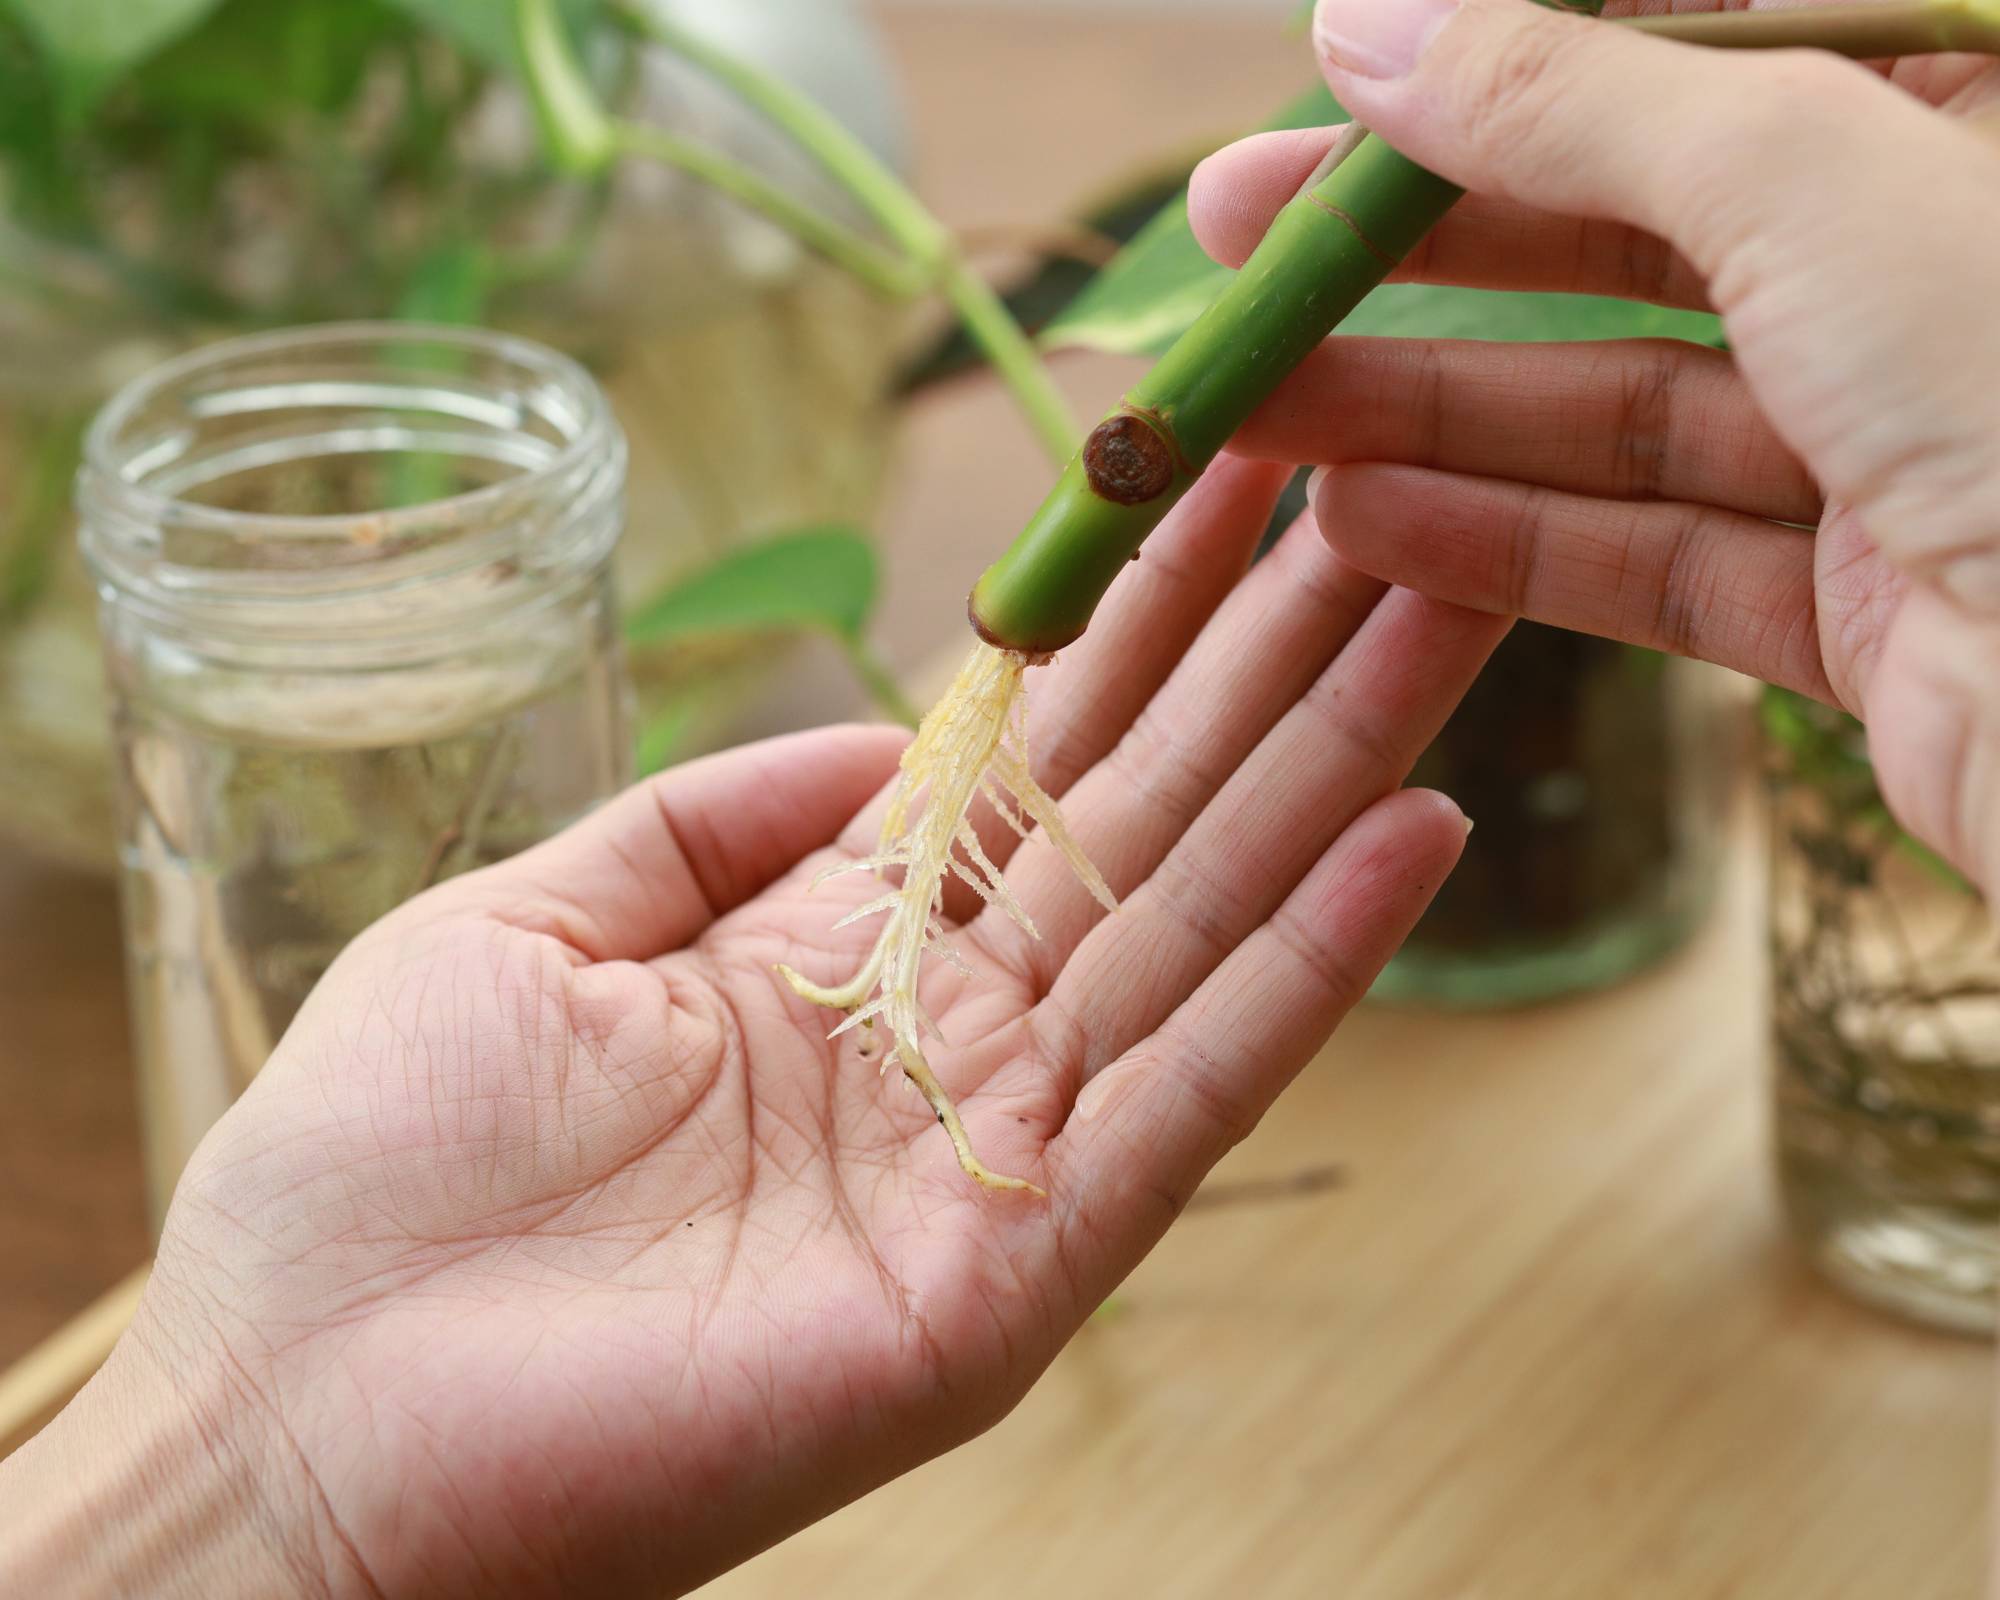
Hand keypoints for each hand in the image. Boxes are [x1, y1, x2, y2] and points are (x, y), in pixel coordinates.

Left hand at [0, 459, 1506, 1598]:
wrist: (307, 1425)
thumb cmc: (380, 1174)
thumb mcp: (535, 924)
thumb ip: (711, 819)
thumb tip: (891, 724)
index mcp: (831, 951)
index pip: (1027, 754)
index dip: (1129, 609)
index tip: (1225, 466)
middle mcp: (943, 1038)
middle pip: (1146, 814)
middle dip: (1271, 647)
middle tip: (1399, 481)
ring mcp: (995, 1150)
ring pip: (1202, 920)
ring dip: (1334, 761)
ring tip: (1450, 597)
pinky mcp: (1017, 1268)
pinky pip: (1190, 1095)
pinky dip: (1309, 966)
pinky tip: (1413, 827)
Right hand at [1191, 0, 1999, 891]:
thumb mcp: (1810, 174)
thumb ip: (1575, 99)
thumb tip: (1371, 24)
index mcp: (1971, 99)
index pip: (1688, 47)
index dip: (1494, 69)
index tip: (1323, 90)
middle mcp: (1939, 263)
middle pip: (1630, 228)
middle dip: (1419, 248)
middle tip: (1231, 252)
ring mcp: (1903, 440)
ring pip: (1621, 406)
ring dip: (1428, 410)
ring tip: (1249, 411)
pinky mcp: (1862, 604)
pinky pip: (1656, 553)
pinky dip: (1509, 544)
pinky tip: (1363, 525)